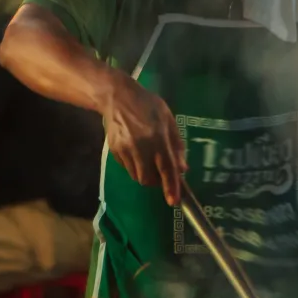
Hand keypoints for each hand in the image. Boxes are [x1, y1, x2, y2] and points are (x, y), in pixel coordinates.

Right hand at [104, 74, 186, 205]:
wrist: (116, 96)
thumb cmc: (147, 106)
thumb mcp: (168, 119)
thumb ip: (177, 144)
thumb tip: (182, 168)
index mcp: (158, 137)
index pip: (167, 168)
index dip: (171, 186)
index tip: (174, 202)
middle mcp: (141, 146)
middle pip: (148, 179)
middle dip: (157, 182)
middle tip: (162, 174)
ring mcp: (125, 149)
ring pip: (137, 176)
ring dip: (146, 175)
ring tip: (149, 161)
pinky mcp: (114, 151)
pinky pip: (127, 168)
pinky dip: (135, 167)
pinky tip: (137, 153)